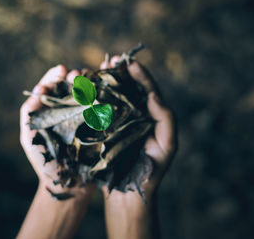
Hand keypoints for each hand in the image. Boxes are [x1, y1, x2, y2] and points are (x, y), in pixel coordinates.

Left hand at [20, 65, 94, 196]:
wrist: (67, 183)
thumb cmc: (45, 160)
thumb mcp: (29, 134)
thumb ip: (29, 111)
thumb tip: (40, 87)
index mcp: (52, 109)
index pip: (54, 86)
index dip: (57, 76)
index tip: (62, 70)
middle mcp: (69, 110)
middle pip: (72, 87)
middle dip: (74, 77)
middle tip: (76, 74)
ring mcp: (86, 117)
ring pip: (89, 94)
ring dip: (89, 83)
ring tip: (89, 79)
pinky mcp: (100, 126)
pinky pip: (103, 107)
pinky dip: (104, 96)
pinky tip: (103, 90)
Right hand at [100, 56, 176, 238]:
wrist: (130, 193)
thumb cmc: (152, 170)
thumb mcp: (167, 145)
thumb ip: (166, 119)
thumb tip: (154, 95)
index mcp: (150, 116)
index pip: (147, 90)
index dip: (140, 74)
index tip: (130, 62)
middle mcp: (133, 116)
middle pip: (127, 89)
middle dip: (120, 73)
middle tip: (111, 60)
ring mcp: (116, 123)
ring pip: (111, 97)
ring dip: (104, 82)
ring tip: (97, 69)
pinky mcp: (102, 132)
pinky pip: (97, 112)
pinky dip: (92, 98)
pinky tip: (86, 89)